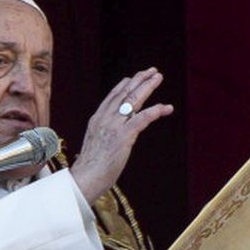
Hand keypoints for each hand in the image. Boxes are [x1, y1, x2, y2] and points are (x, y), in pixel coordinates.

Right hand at [70, 67, 173, 204]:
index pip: (113, 96)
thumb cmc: (91, 167)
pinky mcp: (123, 137)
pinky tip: (165, 107)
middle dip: (140, 80)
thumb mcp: (96, 143)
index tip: (136, 77)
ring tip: (158, 77)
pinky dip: (154, 111)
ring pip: (133, 100)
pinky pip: (141, 119)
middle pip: (124, 93)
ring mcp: (114, 126)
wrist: (85, 178)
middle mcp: (105, 118)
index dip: (125, 84)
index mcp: (97, 119)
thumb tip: (115, 133)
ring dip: (147, 87)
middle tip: (153, 71)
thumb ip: (105, 133)